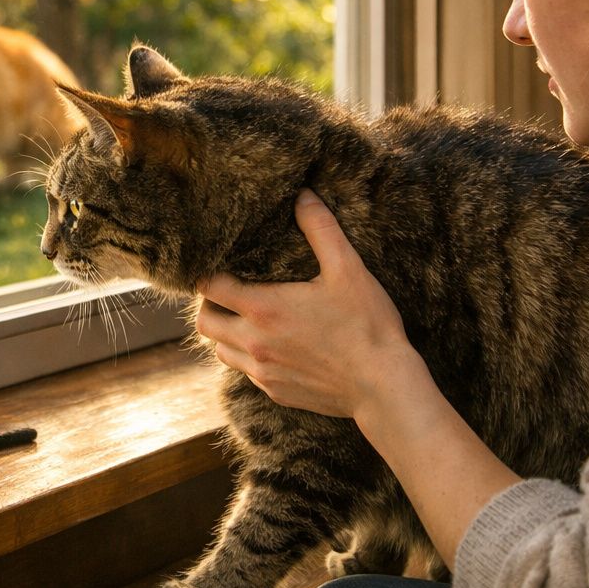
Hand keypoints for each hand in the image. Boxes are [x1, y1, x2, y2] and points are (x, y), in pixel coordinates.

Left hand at [196, 190, 427, 419]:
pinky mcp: (276, 392)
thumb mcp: (348, 269)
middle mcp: (254, 343)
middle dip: (209, 304)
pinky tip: (273, 345)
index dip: (209, 272)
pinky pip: (246, 373)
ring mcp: (263, 372)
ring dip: (226, 333)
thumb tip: (303, 195)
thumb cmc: (367, 325)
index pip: (209, 287)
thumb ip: (320, 229)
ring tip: (247, 318)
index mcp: (264, 308)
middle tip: (229, 291)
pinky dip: (248, 357)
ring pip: (220, 351)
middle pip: (205, 322)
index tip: (222, 264)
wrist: (383, 388)